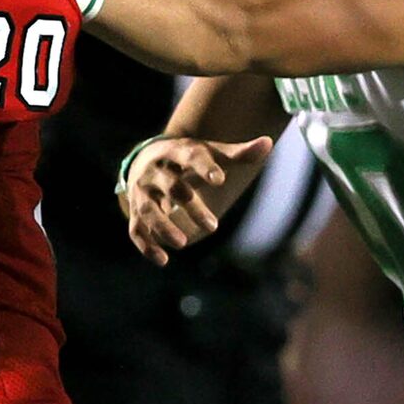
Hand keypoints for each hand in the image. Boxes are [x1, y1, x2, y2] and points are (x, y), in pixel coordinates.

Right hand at [124, 135, 272, 265]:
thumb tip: (269, 143)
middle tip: (214, 227)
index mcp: (176, 151)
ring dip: (163, 227)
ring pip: (149, 210)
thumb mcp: (209, 152)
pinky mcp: (135, 211)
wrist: (145, 159)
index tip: (221, 180)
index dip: (204, 168)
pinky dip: (147, 246)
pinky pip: (136, 230)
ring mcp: (142, 191)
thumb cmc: (187, 159)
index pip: (190, 157)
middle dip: (191, 207)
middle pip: (172, 187)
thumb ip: (237, 153)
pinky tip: (163, 260)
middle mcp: (155, 171)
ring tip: (184, 243)